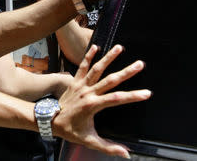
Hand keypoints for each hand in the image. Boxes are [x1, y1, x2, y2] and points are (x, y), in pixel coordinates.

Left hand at [53, 44, 150, 158]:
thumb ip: (108, 147)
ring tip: (120, 48)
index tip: (146, 93)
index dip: (132, 96)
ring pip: (97, 69)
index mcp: (93, 105)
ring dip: (109, 58)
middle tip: (139, 64)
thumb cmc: (70, 130)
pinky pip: (82, 66)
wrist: (50, 120)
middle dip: (126, 72)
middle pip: (110, 80)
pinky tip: (96, 46)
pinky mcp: (75, 81)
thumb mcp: (89, 140)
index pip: (117, 99)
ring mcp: (81, 85)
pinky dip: (89, 56)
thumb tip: (126, 153)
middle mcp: (88, 92)